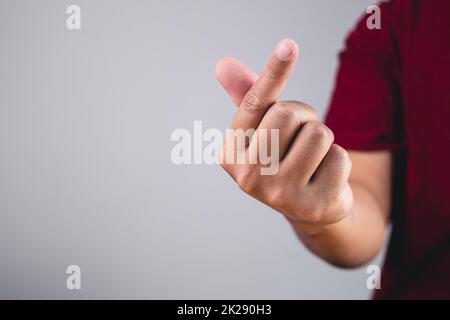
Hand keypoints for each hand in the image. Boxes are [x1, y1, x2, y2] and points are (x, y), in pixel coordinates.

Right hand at [216, 39, 352, 225]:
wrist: (308, 205)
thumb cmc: (283, 157)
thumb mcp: (263, 128)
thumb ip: (247, 96)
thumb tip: (223, 64)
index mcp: (230, 154)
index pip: (254, 104)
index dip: (273, 73)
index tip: (289, 45)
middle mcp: (248, 177)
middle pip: (289, 113)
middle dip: (303, 116)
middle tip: (299, 136)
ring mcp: (280, 195)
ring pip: (318, 133)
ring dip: (323, 139)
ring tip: (312, 158)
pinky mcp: (312, 206)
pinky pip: (339, 158)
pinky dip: (337, 162)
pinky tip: (324, 179)